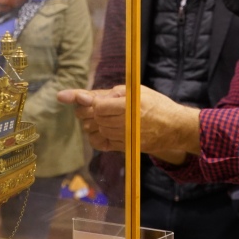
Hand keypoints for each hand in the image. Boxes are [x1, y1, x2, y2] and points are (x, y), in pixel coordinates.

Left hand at [58, 85, 200, 155]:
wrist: (174, 128)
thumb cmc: (157, 105)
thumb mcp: (137, 91)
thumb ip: (112, 93)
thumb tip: (87, 96)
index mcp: (127, 107)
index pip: (96, 105)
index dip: (81, 99)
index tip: (63, 95)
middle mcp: (124, 124)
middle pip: (93, 118)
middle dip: (86, 109)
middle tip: (86, 103)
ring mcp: (124, 138)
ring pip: (95, 130)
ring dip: (91, 121)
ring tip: (98, 114)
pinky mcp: (124, 147)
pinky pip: (100, 143)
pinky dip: (94, 136)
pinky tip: (98, 128)